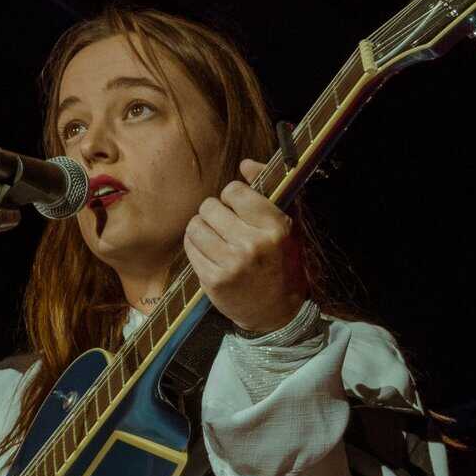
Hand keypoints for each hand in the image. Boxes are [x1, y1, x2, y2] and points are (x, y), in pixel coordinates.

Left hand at [183, 158, 305, 334]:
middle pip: (210, 206)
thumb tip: (244, 163)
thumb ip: (266, 190)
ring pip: (195, 226)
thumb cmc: (281, 262)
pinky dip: (195, 246)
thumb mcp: (284, 226)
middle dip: (214, 213)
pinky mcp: (213, 280)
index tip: (239, 209)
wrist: (276, 312)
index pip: (234, 191)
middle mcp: (253, 244)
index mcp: (275, 226)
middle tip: (224, 226)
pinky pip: (190, 248)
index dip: (232, 198)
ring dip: (201, 229)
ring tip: (215, 239)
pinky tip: (209, 253)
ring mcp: (231, 264)